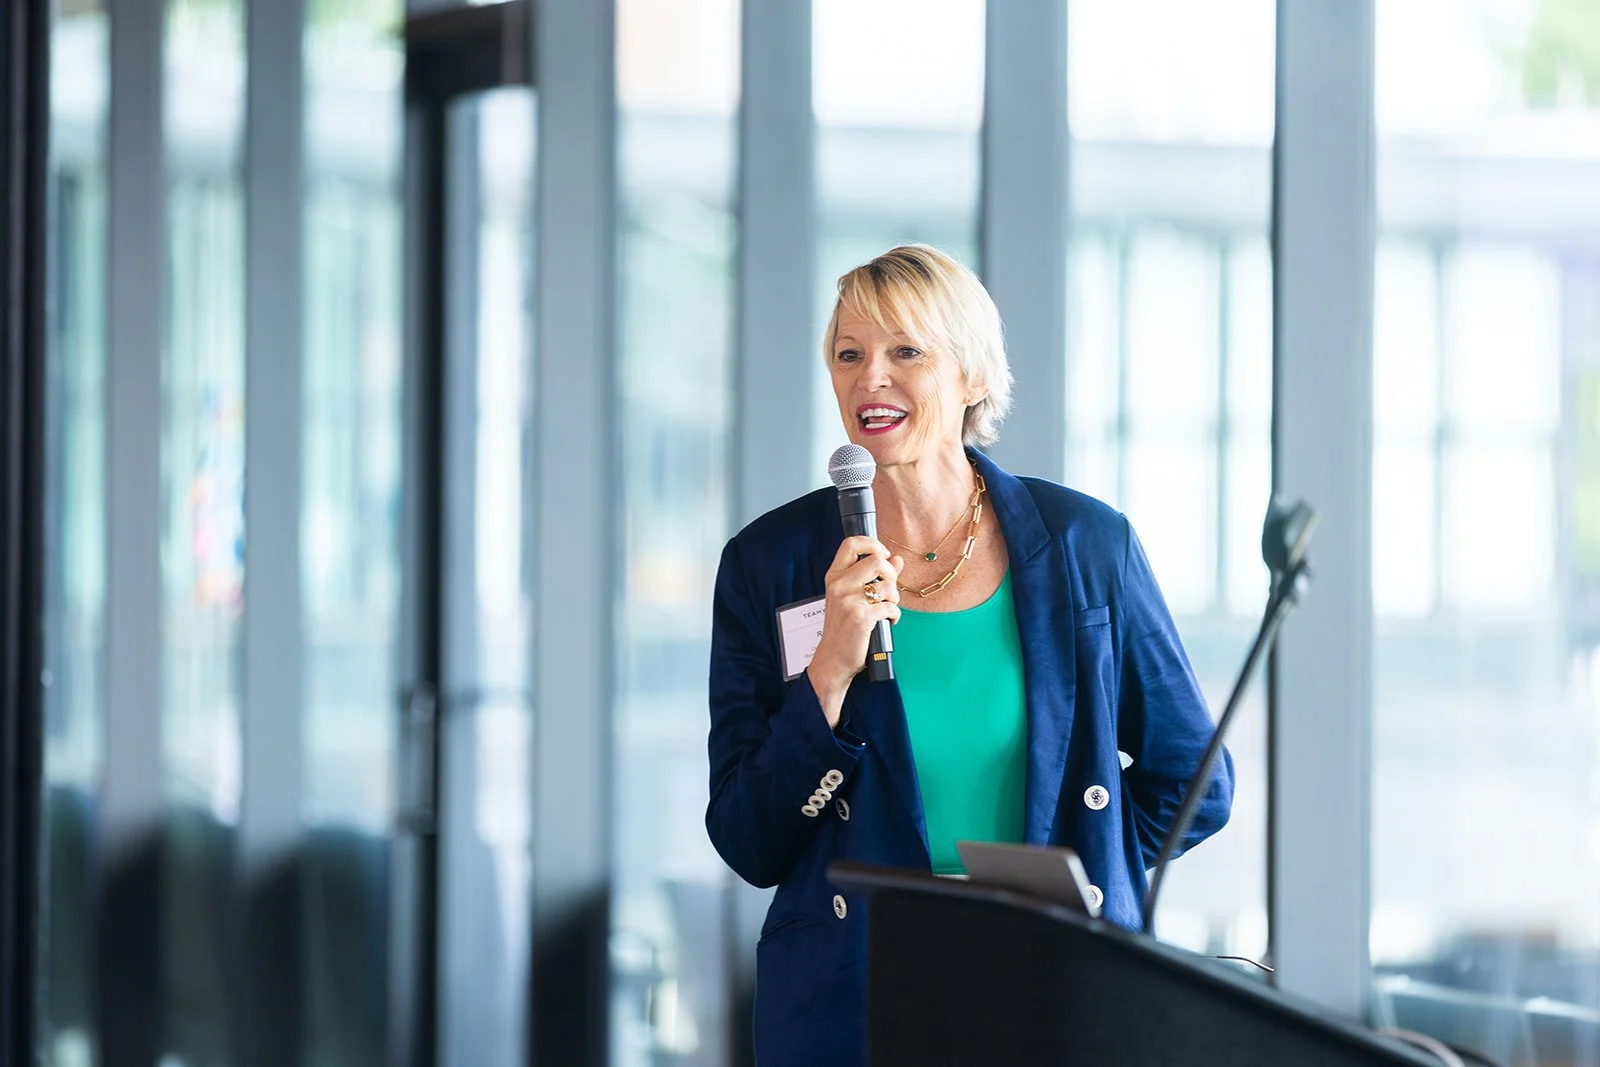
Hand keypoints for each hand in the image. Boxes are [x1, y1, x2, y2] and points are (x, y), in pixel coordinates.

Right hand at [806, 536, 904, 728]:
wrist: (833, 658)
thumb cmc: (843, 627)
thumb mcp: (851, 597)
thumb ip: (873, 576)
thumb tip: (897, 560)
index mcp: (834, 576)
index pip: (851, 543)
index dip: (872, 544)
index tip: (883, 556)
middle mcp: (839, 585)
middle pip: (876, 560)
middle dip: (891, 574)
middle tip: (888, 590)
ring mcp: (849, 601)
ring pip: (888, 585)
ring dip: (895, 598)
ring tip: (887, 608)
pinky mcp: (861, 617)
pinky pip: (891, 607)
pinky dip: (894, 615)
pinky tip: (887, 622)